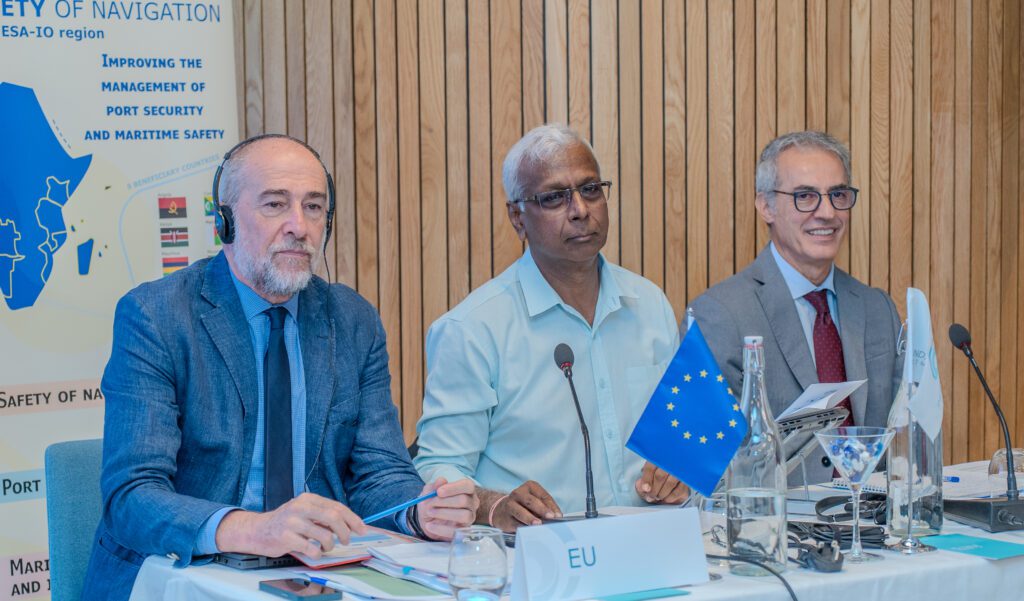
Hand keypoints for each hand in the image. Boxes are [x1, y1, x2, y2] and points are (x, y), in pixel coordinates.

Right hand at [215, 492, 366, 558]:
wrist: (257, 530)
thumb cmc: (285, 522)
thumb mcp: (304, 511)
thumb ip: (323, 514)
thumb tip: (350, 524)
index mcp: (308, 498)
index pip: (337, 507)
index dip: (353, 519)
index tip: (362, 529)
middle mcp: (300, 507)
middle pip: (334, 518)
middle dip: (345, 532)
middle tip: (346, 541)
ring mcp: (292, 522)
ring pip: (324, 535)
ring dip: (330, 544)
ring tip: (325, 546)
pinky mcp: (285, 537)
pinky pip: (311, 548)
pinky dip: (317, 553)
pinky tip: (314, 551)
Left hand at [414, 478, 478, 540]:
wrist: (427, 520)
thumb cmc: (432, 502)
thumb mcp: (429, 492)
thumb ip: (434, 486)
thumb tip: (441, 481)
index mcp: (466, 490)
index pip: (468, 485)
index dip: (453, 488)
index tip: (439, 492)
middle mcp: (472, 503)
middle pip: (464, 500)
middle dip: (444, 502)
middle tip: (430, 505)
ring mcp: (469, 518)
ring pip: (464, 515)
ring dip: (443, 514)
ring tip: (430, 513)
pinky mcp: (463, 532)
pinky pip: (456, 531)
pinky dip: (440, 529)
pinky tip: (429, 525)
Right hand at [489, 480, 561, 531]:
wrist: (500, 511)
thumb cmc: (524, 506)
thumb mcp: (535, 501)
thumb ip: (545, 507)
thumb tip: (555, 517)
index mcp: (530, 486)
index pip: (543, 496)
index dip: (552, 506)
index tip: (558, 516)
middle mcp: (518, 493)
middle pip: (531, 501)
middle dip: (542, 509)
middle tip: (551, 517)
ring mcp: (510, 505)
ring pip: (521, 511)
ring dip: (530, 518)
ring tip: (538, 524)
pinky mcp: (505, 518)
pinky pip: (515, 523)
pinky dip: (523, 527)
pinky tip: (529, 531)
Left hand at [635, 462, 689, 504]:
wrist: (676, 467)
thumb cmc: (661, 468)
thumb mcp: (650, 471)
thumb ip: (644, 478)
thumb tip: (642, 487)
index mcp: (659, 456)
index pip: (651, 467)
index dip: (646, 479)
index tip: (644, 488)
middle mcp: (671, 461)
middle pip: (660, 476)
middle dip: (653, 490)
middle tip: (650, 495)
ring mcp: (680, 470)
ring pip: (669, 484)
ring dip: (661, 494)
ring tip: (657, 497)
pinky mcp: (687, 480)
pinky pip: (678, 491)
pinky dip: (670, 497)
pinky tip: (665, 497)